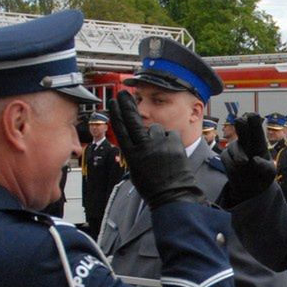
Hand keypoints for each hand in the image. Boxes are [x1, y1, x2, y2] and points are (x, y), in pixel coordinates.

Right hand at [108, 91, 202, 207]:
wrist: (173, 194)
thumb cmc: (153, 186)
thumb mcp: (136, 169)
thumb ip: (135, 151)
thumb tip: (135, 138)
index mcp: (131, 155)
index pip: (121, 129)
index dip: (116, 114)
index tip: (113, 101)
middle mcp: (143, 146)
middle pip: (132, 120)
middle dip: (127, 104)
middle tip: (123, 92)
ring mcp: (159, 143)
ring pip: (156, 129)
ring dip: (158, 136)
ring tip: (162, 153)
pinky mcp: (174, 142)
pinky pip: (171, 134)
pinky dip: (171, 141)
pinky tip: (172, 154)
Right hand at [220, 113, 275, 201]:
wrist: (251, 188)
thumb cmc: (263, 176)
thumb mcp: (269, 172)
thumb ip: (264, 167)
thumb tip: (254, 160)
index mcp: (259, 141)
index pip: (256, 126)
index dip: (253, 121)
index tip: (252, 116)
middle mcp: (246, 141)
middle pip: (242, 127)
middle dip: (241, 125)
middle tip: (241, 120)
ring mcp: (235, 147)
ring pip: (234, 147)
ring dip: (239, 156)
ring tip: (245, 163)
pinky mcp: (226, 155)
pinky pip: (227, 158)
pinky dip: (232, 166)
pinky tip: (238, 171)